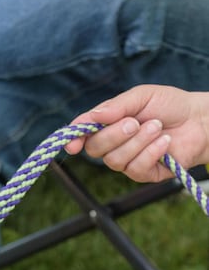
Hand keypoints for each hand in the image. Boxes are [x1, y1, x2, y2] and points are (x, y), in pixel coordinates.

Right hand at [68, 84, 208, 182]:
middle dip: (114, 135)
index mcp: (106, 125)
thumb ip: (116, 105)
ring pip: (115, 160)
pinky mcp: (144, 173)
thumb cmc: (170, 105)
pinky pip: (136, 169)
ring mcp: (127, 160)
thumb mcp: (142, 96)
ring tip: (157, 127)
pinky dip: (151, 153)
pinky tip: (164, 142)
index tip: (73, 144)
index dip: (73, 139)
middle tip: (135, 122)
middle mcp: (113, 144)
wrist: (200, 119)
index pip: (82, 134)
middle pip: (94, 149)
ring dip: (137, 142)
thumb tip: (93, 117)